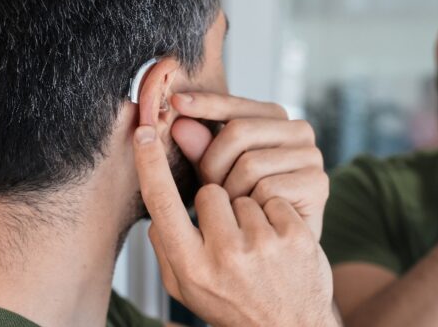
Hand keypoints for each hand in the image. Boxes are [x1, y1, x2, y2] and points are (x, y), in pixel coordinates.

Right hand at [132, 125, 336, 326]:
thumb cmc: (233, 305)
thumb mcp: (188, 287)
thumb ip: (166, 242)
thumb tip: (155, 193)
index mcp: (190, 267)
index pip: (162, 204)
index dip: (150, 164)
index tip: (144, 132)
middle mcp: (224, 255)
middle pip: (208, 190)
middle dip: (217, 204)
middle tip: (230, 236)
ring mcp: (262, 244)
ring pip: (242, 194)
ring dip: (247, 211)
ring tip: (257, 246)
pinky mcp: (294, 235)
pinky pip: (273, 198)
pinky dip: (274, 214)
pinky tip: (278, 243)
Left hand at [169, 93, 328, 239]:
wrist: (281, 258)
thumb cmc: (245, 209)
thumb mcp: (217, 175)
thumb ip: (200, 150)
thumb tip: (179, 124)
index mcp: (275, 119)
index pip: (235, 106)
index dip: (205, 104)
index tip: (175, 102)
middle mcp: (299, 130)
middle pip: (238, 132)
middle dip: (212, 164)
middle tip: (208, 192)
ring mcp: (312, 155)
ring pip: (249, 163)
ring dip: (230, 192)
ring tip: (231, 212)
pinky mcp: (317, 182)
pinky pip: (266, 189)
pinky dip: (251, 208)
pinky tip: (253, 221)